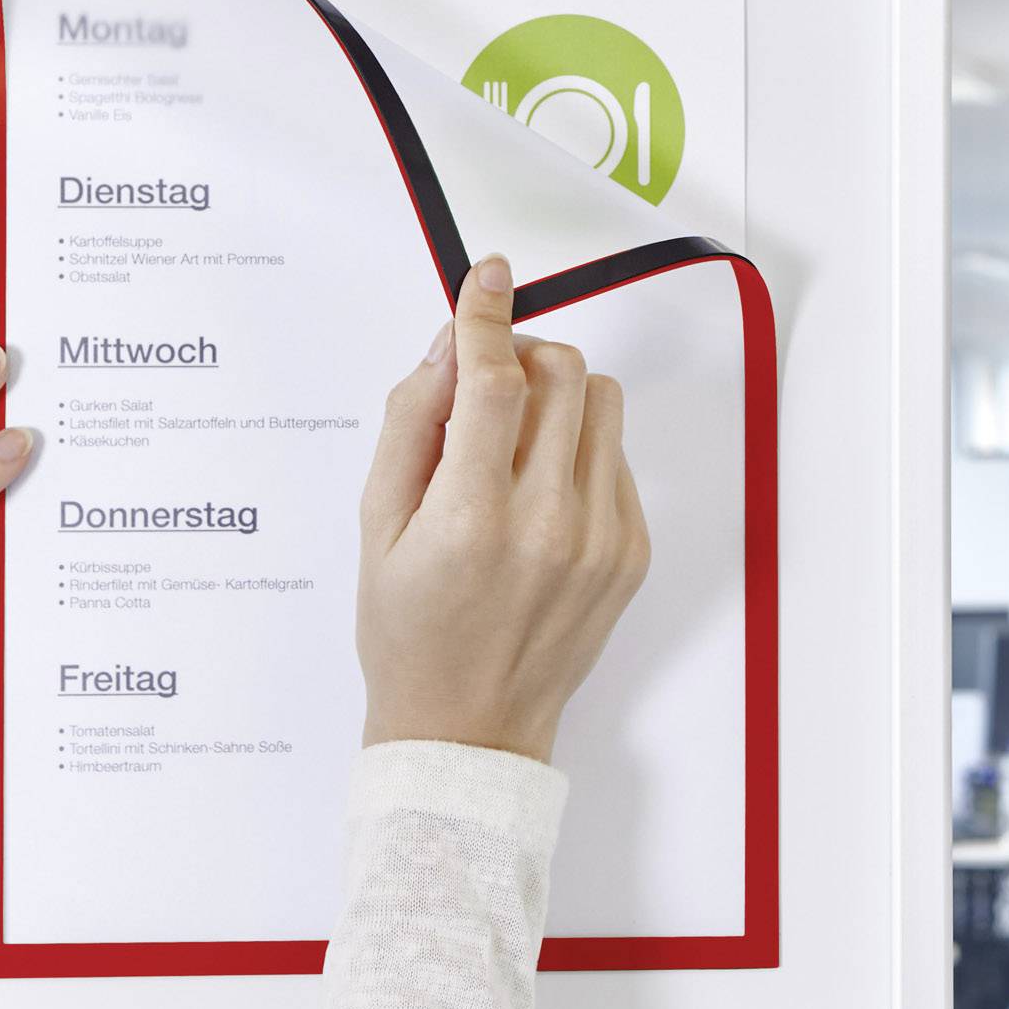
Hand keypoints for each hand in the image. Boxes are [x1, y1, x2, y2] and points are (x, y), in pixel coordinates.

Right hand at [357, 256, 649, 762]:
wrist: (468, 730)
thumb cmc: (409, 634)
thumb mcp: (377, 525)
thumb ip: (411, 424)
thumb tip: (449, 346)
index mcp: (473, 517)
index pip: (495, 380)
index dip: (489, 314)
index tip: (488, 278)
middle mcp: (548, 524)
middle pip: (560, 374)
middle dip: (520, 356)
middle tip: (485, 384)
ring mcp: (601, 540)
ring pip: (600, 403)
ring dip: (556, 396)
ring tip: (513, 439)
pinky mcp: (631, 553)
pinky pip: (616, 457)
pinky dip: (578, 450)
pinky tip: (536, 493)